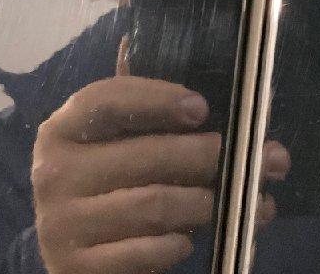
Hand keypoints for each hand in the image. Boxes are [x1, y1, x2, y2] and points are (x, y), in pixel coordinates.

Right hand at [32, 44, 289, 273]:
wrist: (72, 253)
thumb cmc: (107, 181)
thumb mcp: (117, 139)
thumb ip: (148, 106)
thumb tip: (194, 66)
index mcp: (63, 128)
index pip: (107, 99)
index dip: (156, 98)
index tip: (202, 107)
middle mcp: (53, 172)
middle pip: (146, 155)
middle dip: (213, 156)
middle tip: (266, 158)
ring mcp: (60, 224)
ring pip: (155, 205)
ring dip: (210, 202)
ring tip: (250, 200)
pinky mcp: (76, 268)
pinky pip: (146, 252)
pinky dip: (179, 244)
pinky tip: (193, 237)